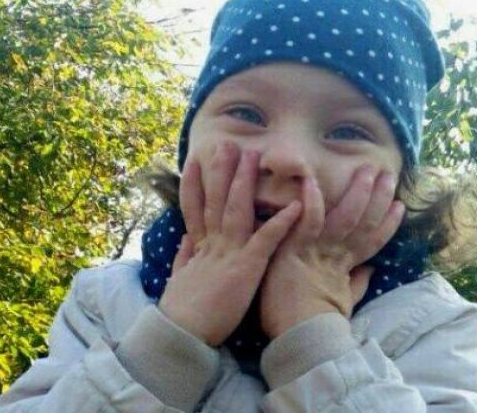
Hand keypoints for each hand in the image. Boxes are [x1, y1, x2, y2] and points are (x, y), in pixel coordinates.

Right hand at [158, 142, 301, 346]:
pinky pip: (266, 239)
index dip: (195, 183)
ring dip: (245, 182)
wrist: (182, 333)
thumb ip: (185, 257)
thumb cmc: (183, 311)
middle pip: (216, 199)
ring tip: (253, 156)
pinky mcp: (246, 267)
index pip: (195, 207)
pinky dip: (281, 222)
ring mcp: (229, 252)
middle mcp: (212, 243)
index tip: (194, 161)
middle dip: (222, 170)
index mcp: (199, 247)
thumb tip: (186, 239)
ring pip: (237, 209)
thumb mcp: (180, 279)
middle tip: (228, 144)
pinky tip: (296, 205)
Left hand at [258, 166, 404, 338]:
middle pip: (365, 223)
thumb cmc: (311, 322)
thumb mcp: (341, 303)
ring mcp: (319, 251)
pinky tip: (312, 181)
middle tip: (389, 174)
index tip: (400, 205)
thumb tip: (369, 272)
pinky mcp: (299, 249)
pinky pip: (309, 221)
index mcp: (345, 267)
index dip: (387, 223)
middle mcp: (337, 256)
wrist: (296, 337)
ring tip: (369, 171)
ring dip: (358, 193)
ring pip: (345, 217)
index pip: (372, 240)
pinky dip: (312, 201)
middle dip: (378, 199)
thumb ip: (355, 285)